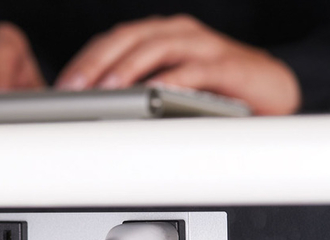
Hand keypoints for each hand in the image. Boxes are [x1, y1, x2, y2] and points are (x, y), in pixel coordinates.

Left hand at [55, 14, 299, 114]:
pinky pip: (194, 68)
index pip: (110, 42)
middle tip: (73, 90)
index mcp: (156, 36)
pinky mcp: (227, 63)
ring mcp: (202, 45)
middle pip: (127, 39)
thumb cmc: (209, 91)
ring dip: (127, 69)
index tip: (60, 88)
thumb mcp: (162, 89)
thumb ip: (132, 93)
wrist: (269, 92)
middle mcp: (177, 33)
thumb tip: (88, 117)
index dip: (84, 62)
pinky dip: (171, 80)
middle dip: (96, 63)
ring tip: (106, 91)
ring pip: (156, 47)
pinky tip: (152, 94)